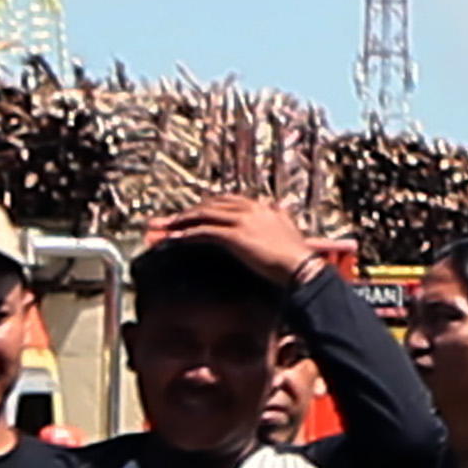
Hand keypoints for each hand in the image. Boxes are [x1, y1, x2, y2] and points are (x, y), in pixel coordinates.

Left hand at [149, 193, 323, 289]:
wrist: (301, 268)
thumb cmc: (296, 255)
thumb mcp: (289, 228)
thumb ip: (281, 215)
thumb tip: (281, 206)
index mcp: (261, 207)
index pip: (227, 200)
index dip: (208, 206)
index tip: (194, 214)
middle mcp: (250, 209)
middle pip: (211, 205)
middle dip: (189, 212)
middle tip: (172, 220)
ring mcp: (241, 221)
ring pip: (204, 215)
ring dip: (182, 221)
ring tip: (166, 228)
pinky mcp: (234, 236)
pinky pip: (204, 232)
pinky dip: (186, 235)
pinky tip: (174, 240)